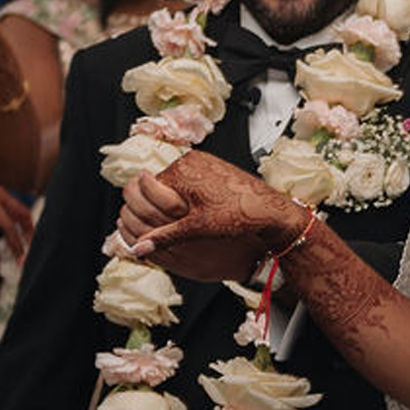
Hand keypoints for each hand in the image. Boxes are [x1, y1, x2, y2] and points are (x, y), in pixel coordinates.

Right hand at [118, 150, 297, 282]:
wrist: (271, 209)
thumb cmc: (239, 215)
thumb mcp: (197, 229)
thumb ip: (164, 236)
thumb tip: (138, 249)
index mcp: (182, 170)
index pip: (149, 191)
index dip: (154, 212)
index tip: (163, 227)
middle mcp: (191, 160)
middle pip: (163, 188)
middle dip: (168, 209)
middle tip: (184, 225)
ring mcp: (204, 161)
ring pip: (178, 186)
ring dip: (181, 204)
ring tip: (198, 219)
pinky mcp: (214, 167)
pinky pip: (193, 182)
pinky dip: (193, 198)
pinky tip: (207, 212)